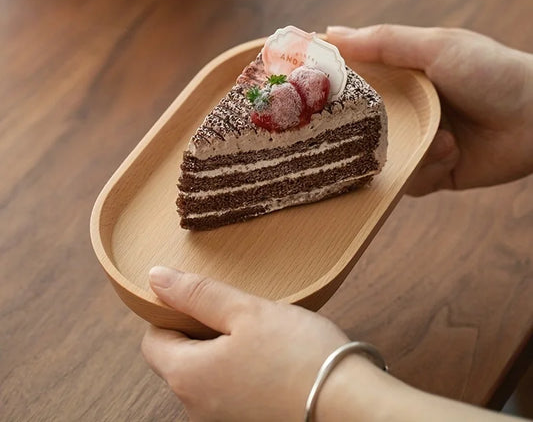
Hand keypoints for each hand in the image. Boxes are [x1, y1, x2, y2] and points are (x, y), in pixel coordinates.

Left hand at [141, 266, 363, 420]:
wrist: (348, 405)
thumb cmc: (297, 355)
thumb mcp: (245, 311)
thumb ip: (198, 294)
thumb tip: (156, 277)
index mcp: (187, 377)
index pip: (153, 341)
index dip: (170, 314)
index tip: (201, 299)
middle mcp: (195, 407)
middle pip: (178, 358)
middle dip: (200, 330)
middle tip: (237, 312)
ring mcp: (220, 420)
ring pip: (205, 373)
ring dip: (221, 349)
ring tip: (257, 333)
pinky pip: (227, 389)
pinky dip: (239, 369)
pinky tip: (269, 357)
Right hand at [327, 25, 532, 194]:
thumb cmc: (492, 72)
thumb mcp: (437, 47)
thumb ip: (384, 42)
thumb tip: (329, 32)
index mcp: (400, 77)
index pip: (352, 78)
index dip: (326, 83)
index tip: (296, 86)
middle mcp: (403, 110)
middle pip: (357, 124)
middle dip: (353, 130)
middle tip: (338, 132)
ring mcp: (416, 142)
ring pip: (379, 158)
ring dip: (409, 149)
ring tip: (442, 137)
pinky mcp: (432, 171)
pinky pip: (409, 181)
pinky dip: (429, 167)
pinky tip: (453, 151)